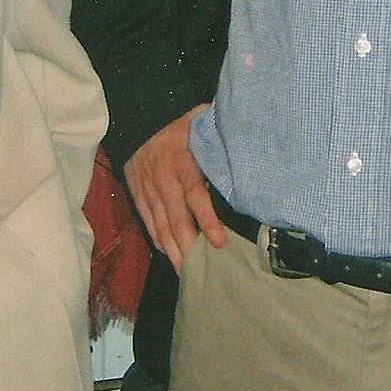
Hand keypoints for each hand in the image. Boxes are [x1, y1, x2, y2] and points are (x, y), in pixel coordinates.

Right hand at [124, 105, 223, 272]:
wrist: (138, 119)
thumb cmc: (181, 124)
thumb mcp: (202, 122)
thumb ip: (222, 136)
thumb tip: (253, 144)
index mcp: (182, 161)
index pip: (195, 195)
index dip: (206, 220)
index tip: (219, 242)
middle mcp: (163, 179)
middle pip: (176, 219)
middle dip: (188, 247)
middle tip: (201, 270)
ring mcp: (148, 189)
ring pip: (160, 226)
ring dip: (173, 251)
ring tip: (186, 272)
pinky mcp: (138, 194)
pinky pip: (148, 222)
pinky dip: (158, 240)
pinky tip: (169, 254)